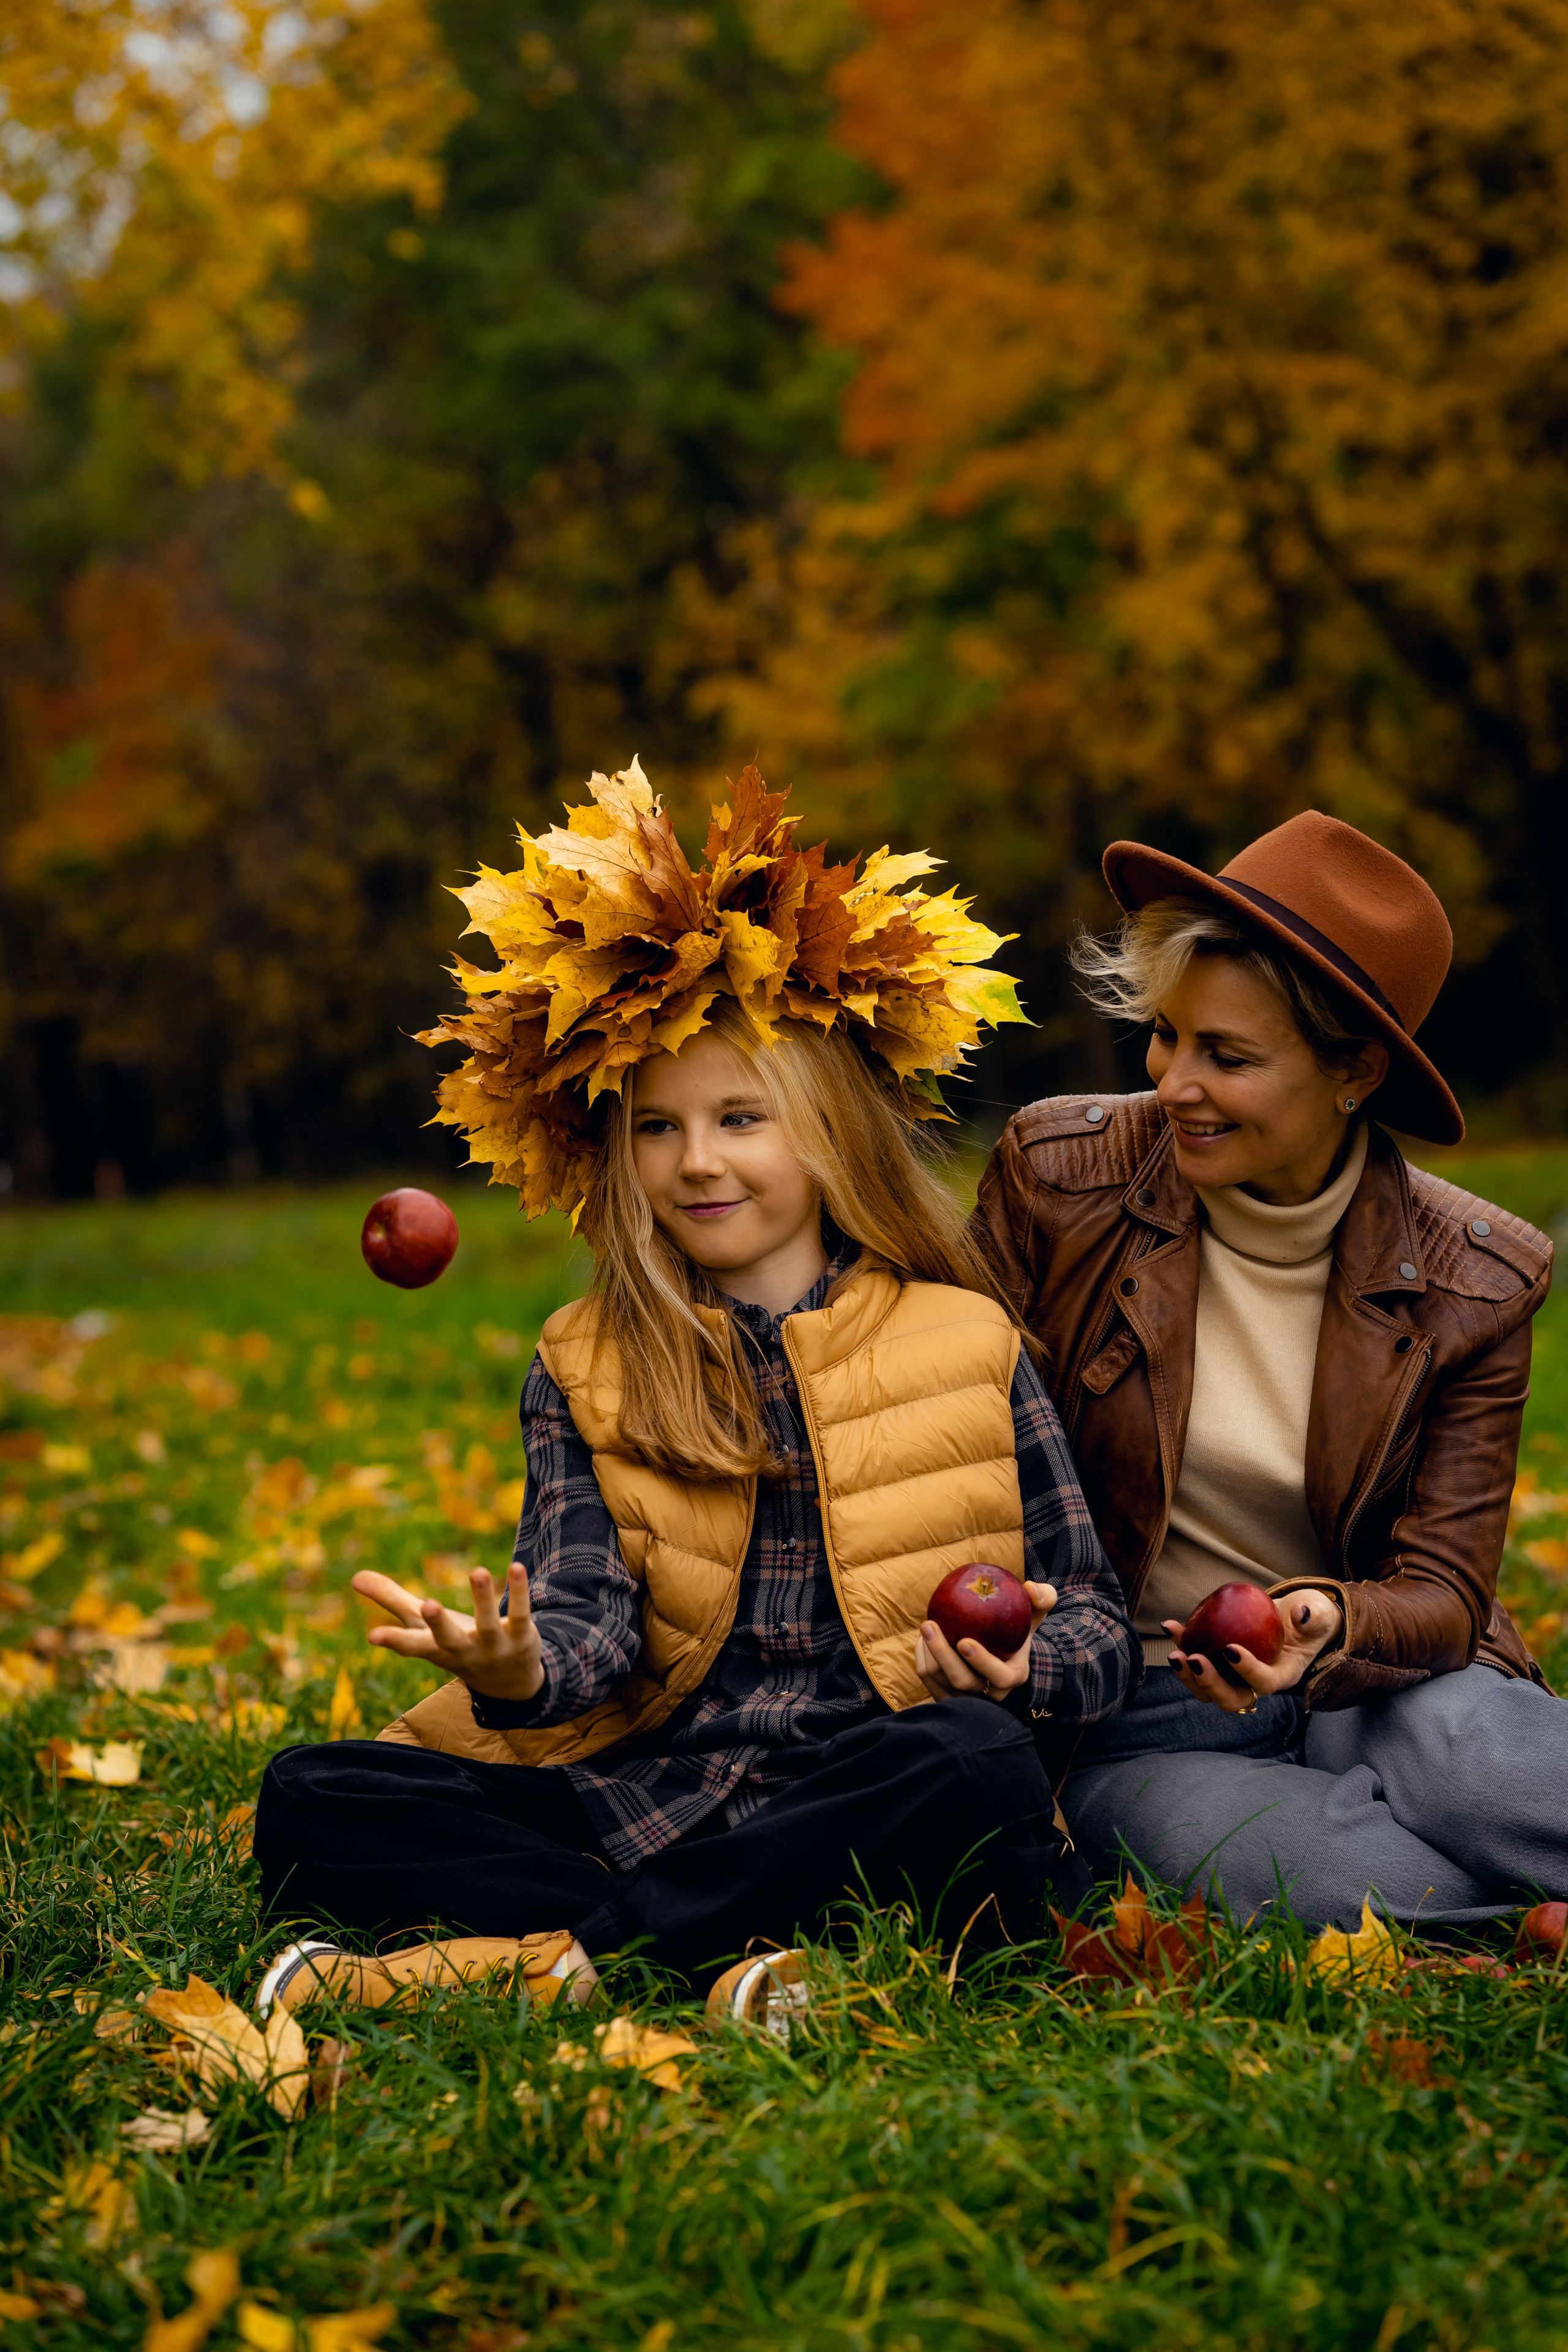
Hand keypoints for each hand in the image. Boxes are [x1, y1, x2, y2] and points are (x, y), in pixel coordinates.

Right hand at [351, 1562, 544, 1702]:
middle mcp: (463, 1651)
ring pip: (488, 1625)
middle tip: (427, 1604)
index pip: (411, 1646)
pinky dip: (520, 1593)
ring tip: (478, 1571)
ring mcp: (494, 1647)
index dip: (392, 1641)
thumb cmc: (454, 1646)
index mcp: (435, 1649)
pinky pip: (520, 1615)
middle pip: (449, 1640)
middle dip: (438, 1624)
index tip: (372, 1636)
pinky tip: (516, 1568)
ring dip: (483, 1600)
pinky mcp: (521, 1637)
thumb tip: (354, 1577)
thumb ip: (391, 1600)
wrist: (507, 1684)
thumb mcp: (422, 1625)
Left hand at [916, 1581, 1057, 1702]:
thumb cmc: (1017, 1631)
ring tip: (927, 1626)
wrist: (1003, 1656)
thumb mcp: (1033, 1615)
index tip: (964, 1640)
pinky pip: (928, 1681)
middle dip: (942, 1654)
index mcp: (1012, 1677)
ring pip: (940, 1681)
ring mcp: (967, 1700)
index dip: (981, 1662)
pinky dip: (923, 1659)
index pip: (998, 1677)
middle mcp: (989, 1695)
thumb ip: (1041, 1599)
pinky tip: (923, 1639)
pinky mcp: (947, 1698)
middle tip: (929, 1624)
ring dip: (929, 1653)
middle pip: (961, 1681)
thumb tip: (1032, 1587)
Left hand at [1164, 1588, 1342, 1712]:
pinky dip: (1182, 1645)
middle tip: (1194, 1660)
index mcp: (1283, 1676)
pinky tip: (1170, 1625)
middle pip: (1231, 1699)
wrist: (1291, 1618)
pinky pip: (1196, 1661)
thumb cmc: (1308, 1618)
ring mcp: (1234, 1676)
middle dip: (1209, 1684)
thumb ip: (1314, 1617)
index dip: (1247, 1671)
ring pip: (1207, 1689)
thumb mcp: (1319, 1615)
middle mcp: (1255, 1683)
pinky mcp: (1217, 1662)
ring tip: (1174, 1653)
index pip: (1264, 1683)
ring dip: (1187, 1675)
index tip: (1230, 1649)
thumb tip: (1302, 1614)